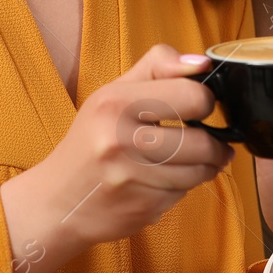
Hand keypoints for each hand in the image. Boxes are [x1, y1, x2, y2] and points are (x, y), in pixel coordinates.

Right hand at [2, 45, 233, 264]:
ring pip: (199, 172)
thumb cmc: (91, 140)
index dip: (205, 101)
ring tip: (195, 160)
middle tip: (211, 142)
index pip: (192, 96)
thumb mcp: (114, 93)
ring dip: (206, 167)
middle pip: (203, 142)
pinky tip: (167, 180)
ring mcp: (131, 178)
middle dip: (215, 144)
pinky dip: (184, 187)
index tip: (200, 107)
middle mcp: (121, 140)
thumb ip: (158, 67)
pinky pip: (184, 194)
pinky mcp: (142, 208)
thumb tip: (202, 63)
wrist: (57, 202)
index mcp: (115, 104)